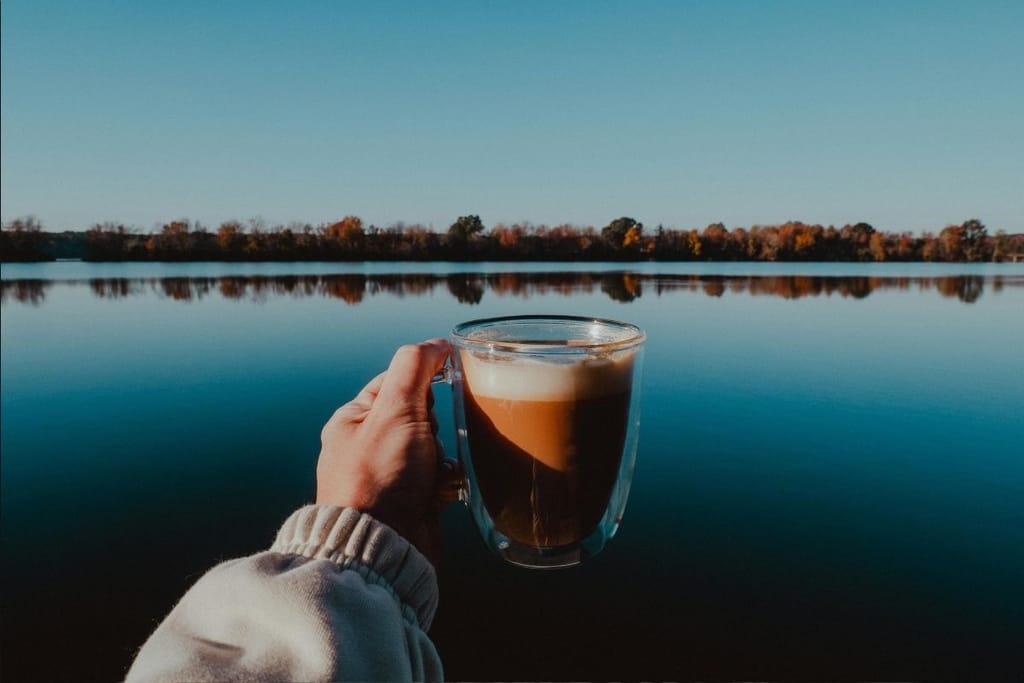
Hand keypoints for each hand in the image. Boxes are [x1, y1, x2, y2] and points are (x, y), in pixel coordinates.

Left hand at [316, 339, 458, 565]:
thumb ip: (415, 367)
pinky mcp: (410, 502)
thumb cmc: (379, 478)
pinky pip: (440, 479)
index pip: (397, 381)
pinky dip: (446, 483)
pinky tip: (441, 491)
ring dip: (443, 457)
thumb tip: (437, 343)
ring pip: (435, 447)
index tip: (442, 387)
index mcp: (353, 420)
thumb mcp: (395, 409)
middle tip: (427, 442)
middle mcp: (367, 447)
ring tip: (434, 472)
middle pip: (421, 415)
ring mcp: (389, 476)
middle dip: (435, 427)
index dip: (423, 382)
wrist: (381, 549)